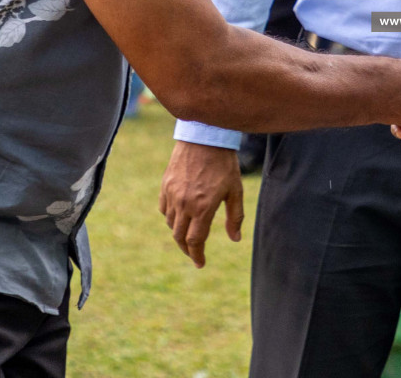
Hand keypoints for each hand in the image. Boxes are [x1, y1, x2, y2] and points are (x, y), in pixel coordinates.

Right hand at [160, 142, 243, 266]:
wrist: (205, 137)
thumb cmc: (224, 164)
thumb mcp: (235, 190)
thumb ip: (235, 217)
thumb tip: (235, 239)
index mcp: (203, 208)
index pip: (195, 241)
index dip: (197, 256)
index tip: (200, 263)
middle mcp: (184, 204)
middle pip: (179, 238)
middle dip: (187, 250)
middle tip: (194, 254)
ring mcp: (172, 195)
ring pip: (171, 224)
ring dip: (179, 233)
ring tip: (190, 232)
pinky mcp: (165, 186)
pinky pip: (164, 209)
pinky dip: (171, 217)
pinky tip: (180, 215)